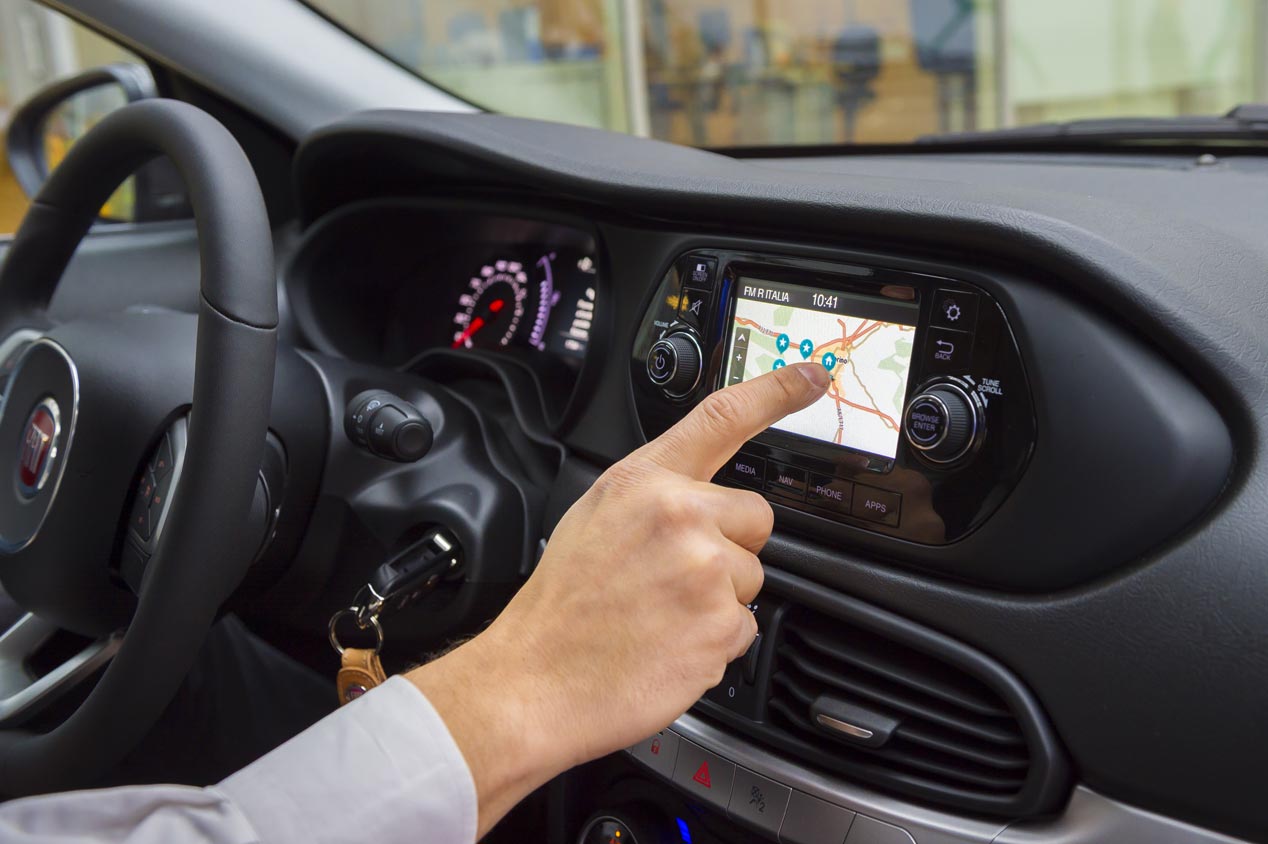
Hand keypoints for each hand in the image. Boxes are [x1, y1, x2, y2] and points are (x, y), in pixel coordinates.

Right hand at [406, 362, 830, 835]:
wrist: (535, 678)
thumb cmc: (561, 605)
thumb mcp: (594, 518)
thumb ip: (653, 495)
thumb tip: (696, 494)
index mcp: (645, 482)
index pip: (723, 418)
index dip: (777, 392)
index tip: (812, 377)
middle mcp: (680, 516)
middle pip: (755, 518)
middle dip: (730, 546)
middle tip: (674, 577)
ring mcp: (705, 571)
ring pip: (751, 578)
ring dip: (719, 599)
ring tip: (661, 615)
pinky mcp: (721, 625)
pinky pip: (744, 628)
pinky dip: (715, 642)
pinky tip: (670, 643)